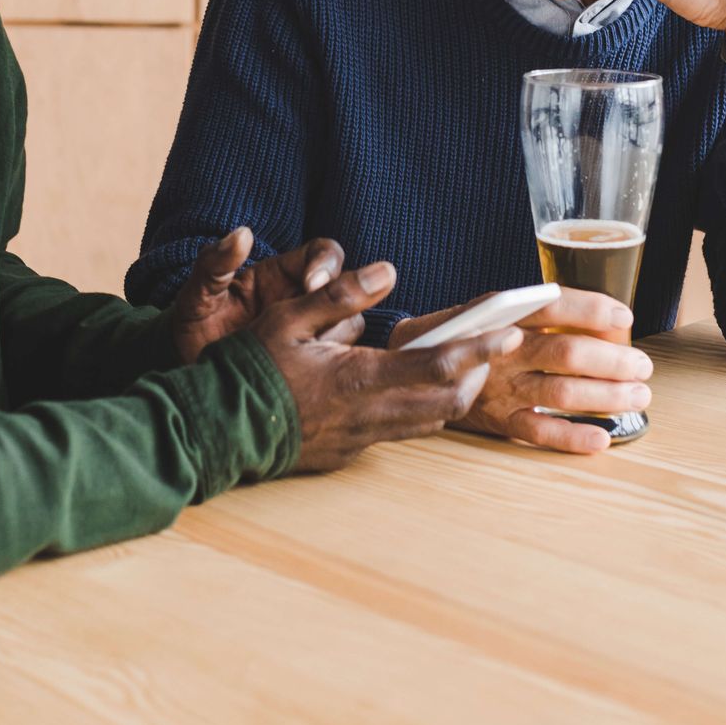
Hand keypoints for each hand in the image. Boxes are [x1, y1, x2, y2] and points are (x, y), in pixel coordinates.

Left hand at [170, 226, 345, 364]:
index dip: (327, 264)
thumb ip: (214, 263)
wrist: (190, 370)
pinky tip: (317, 378)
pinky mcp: (312, 366)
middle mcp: (303, 301)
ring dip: (339, 340)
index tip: (314, 285)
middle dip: (342, 305)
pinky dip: (336, 367)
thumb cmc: (193, 324)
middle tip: (321, 328)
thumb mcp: (197, 293)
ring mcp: (310, 334)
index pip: (324, 254)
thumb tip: (243, 235)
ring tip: (317, 356)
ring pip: (349, 328)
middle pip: (348, 291)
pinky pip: (338, 362)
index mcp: (281, 274)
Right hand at [251, 262, 523, 471]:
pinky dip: (417, 409)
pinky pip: (398, 431)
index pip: (438, 366)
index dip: (480, 350)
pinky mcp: (348, 453)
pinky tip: (407, 387)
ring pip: (427, 421)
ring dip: (450, 394)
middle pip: (446, 402)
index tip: (509, 333)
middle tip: (490, 347)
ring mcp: (360, 440)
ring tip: (460, 365)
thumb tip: (386, 271)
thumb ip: (340, 294)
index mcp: (358, 379)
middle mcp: (368, 416)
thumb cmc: (248, 367)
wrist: (216, 429)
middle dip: (477, 375)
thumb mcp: (288, 317)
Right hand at [391, 288, 652, 454]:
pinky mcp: (495, 420)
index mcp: (501, 315)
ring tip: (638, 397)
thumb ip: (532, 311)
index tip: (625, 318)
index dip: (590, 311)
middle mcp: (502, 349)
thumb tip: (599, 316)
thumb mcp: (488, 310)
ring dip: (604, 396)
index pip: (551, 306)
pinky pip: (537, 431)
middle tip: (643, 367)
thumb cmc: (459, 335)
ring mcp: (498, 387)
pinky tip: (601, 439)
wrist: (404, 365)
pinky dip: (570, 437)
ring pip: (559, 392)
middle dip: (611, 361)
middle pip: (564, 353)